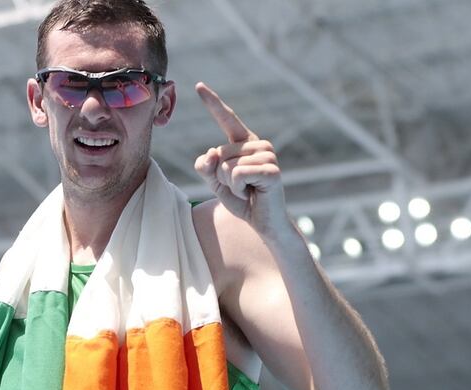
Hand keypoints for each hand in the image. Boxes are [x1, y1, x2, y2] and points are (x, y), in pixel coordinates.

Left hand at [193, 82, 287, 237]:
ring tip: (248, 190)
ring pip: (226, 166)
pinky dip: (238, 189)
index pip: (227, 118)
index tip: (198, 85)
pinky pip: (237, 175)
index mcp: (245, 142)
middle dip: (220, 177)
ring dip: (230, 185)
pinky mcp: (271, 170)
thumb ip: (205, 166)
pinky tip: (253, 193)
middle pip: (218, 153)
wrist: (264, 222)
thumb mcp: (215, 182)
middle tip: (240, 187)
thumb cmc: (242, 199)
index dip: (213, 102)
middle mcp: (258, 144)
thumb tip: (210, 154)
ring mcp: (268, 155)